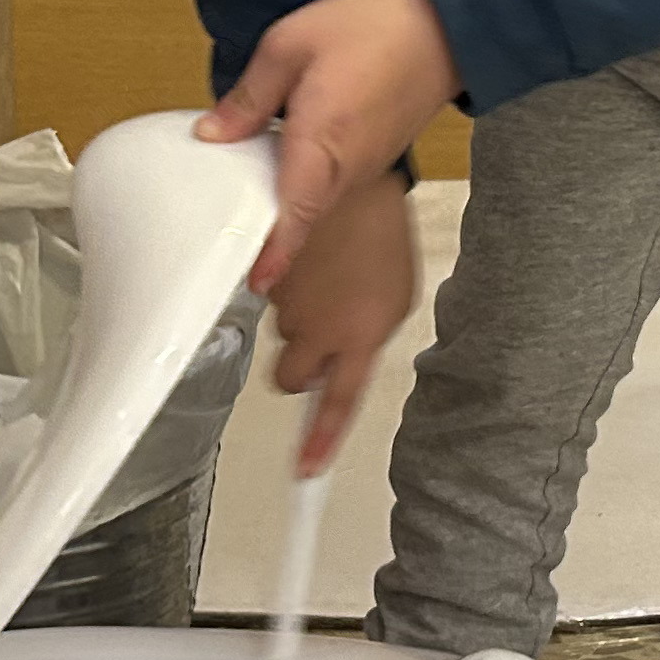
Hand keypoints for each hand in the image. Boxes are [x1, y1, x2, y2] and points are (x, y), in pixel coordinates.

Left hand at [195, 0, 460, 292]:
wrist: (439, 30)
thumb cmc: (373, 31)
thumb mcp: (289, 46)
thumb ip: (249, 95)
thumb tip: (213, 132)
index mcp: (321, 143)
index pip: (295, 214)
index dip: (274, 252)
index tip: (256, 281)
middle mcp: (344, 169)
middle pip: (298, 218)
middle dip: (264, 233)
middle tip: (226, 238)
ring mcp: (360, 171)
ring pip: (311, 205)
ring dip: (281, 209)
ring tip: (244, 202)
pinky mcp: (368, 163)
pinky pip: (327, 188)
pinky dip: (301, 189)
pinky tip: (280, 167)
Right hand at [266, 179, 418, 469]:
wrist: (358, 185)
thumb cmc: (381, 242)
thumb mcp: (393, 301)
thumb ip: (364, 344)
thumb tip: (338, 369)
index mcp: (361, 337)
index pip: (336, 405)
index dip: (318, 443)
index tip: (305, 473)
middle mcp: (320, 327)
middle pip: (291, 380)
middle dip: (300, 371)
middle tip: (320, 342)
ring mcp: (288, 305)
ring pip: (282, 339)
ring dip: (300, 323)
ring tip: (327, 284)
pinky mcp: (266, 280)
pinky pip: (271, 304)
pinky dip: (287, 293)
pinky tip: (311, 266)